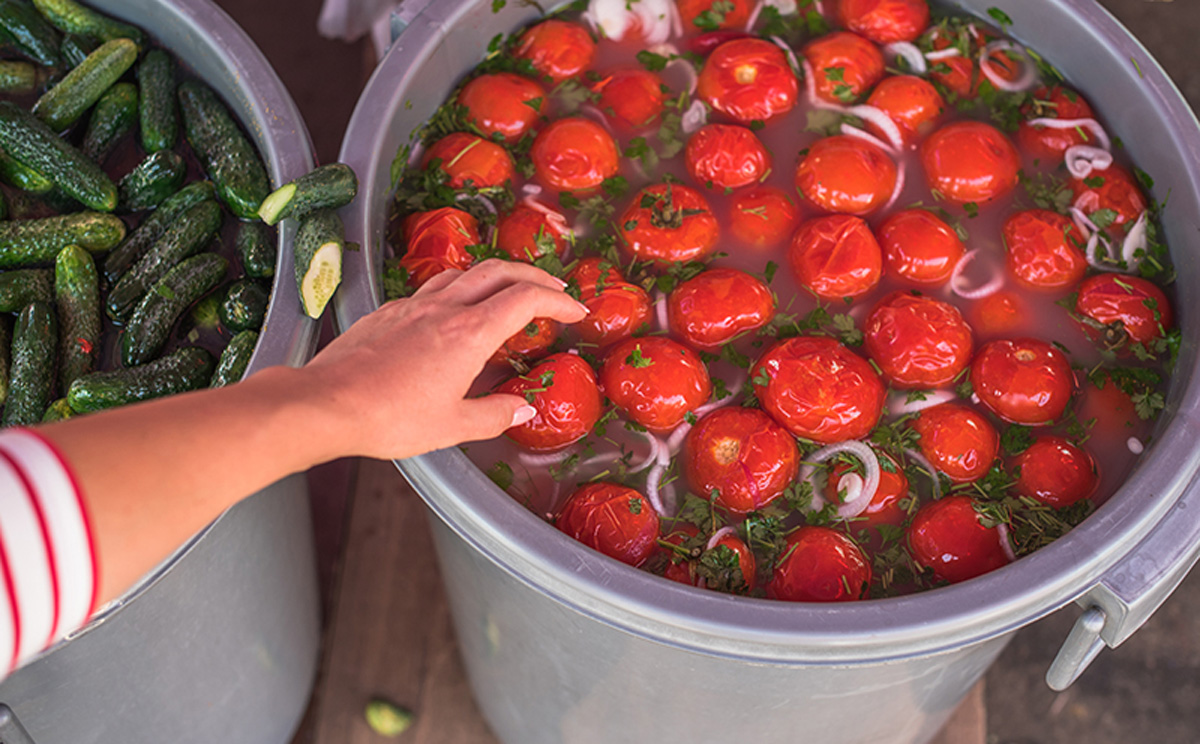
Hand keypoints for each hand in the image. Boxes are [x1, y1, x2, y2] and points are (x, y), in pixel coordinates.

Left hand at [298, 259, 588, 460]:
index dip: (557, 300)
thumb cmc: (388, 418)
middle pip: (499, 271)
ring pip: (463, 273)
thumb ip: (494, 414)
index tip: (574, 310)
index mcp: (468, 333)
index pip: (525, 299)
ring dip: (494, 276)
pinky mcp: (387, 312)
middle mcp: (443, 309)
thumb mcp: (452, 426)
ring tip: (507, 292)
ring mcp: (412, 305)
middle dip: (533, 276)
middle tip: (553, 291)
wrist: (326, 403)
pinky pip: (432, 288)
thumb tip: (521, 408)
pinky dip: (457, 289)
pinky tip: (453, 311)